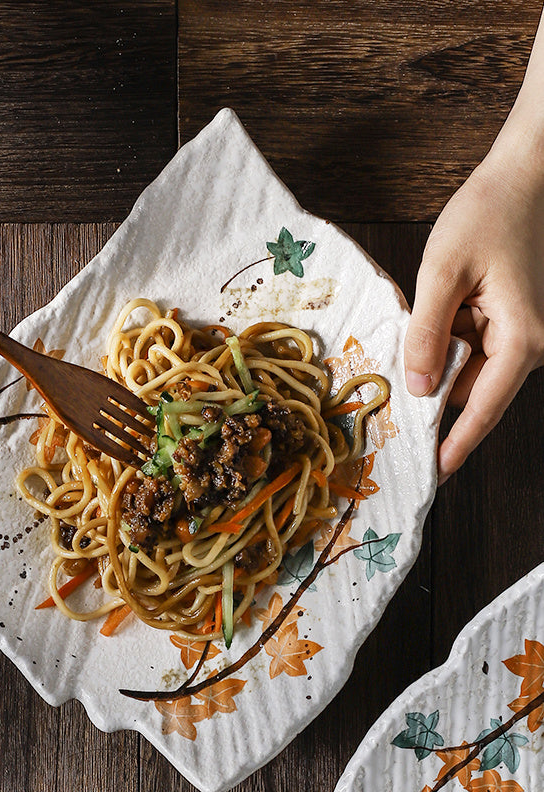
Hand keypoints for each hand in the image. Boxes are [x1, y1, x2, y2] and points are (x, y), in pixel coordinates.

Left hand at [404, 126, 543, 483]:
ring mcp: (521, 334)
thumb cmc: (489, 214)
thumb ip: (428, 332)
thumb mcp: (444, 271)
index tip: (435, 473)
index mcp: (522, 339)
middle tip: (403, 354)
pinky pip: (471, 347)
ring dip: (439, 353)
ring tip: (430, 308)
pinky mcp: (511, 322)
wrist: (522, 176)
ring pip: (467, 369)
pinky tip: (439, 307)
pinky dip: (447, 337)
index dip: (457, 442)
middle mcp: (530, 344)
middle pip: (471, 389)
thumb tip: (418, 387)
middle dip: (434, 381)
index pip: (484, 408)